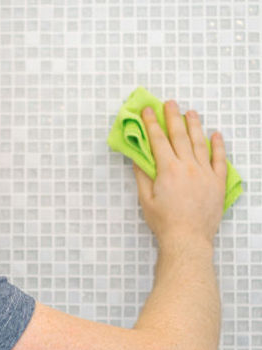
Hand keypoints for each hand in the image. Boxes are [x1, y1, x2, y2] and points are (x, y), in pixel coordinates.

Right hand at [132, 101, 226, 248]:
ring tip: (191, 112)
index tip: (148, 110)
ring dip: (195, 125)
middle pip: (179, 136)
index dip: (152, 123)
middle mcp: (188, 166)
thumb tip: (138, 160)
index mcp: (168, 170)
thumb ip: (143, 177)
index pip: (158, 140)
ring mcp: (205, 172)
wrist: (188, 238)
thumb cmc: (164, 222)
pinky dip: (218, 145)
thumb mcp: (146, 200)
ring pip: (200, 142)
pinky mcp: (217, 182)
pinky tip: (216, 134)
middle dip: (173, 117)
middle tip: (170, 103)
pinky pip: (219, 159)